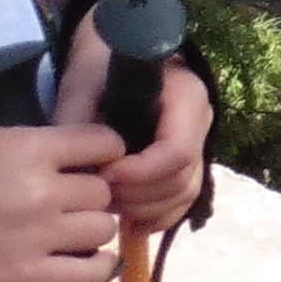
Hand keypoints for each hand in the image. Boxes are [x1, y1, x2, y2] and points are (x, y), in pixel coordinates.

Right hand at [0, 121, 123, 281]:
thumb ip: (41, 147)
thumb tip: (80, 158)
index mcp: (34, 149)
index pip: (104, 143)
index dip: (108, 152)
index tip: (100, 162)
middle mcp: (45, 191)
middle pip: (104, 192)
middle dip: (96, 196)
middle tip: (78, 204)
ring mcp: (39, 236)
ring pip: (104, 229)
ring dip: (95, 230)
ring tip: (76, 233)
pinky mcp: (29, 276)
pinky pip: (90, 273)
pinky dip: (99, 267)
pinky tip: (92, 261)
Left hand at [49, 4, 217, 238]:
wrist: (109, 59)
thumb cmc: (96, 71)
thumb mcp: (81, 92)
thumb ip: (79, 130)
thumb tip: (86, 175)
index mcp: (185, 94)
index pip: (176, 150)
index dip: (140, 173)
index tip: (104, 174)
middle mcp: (201, 120)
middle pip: (182, 178)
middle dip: (139, 195)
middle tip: (100, 195)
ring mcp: (199, 142)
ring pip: (186, 193)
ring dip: (147, 209)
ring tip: (110, 206)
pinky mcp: (190, 162)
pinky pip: (185, 200)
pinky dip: (159, 217)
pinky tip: (131, 223)